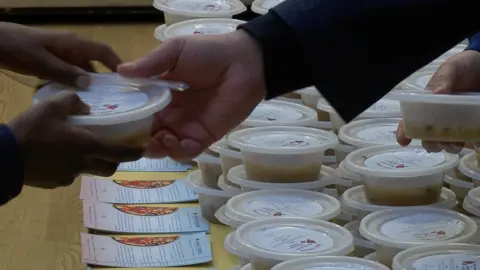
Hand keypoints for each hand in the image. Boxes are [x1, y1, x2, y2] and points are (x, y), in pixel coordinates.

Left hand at [0, 22, 121, 87]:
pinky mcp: (51, 62)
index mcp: (73, 43)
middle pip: (94, 63)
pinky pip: (68, 74)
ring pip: (81, 71)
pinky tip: (74, 99)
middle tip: (114, 98)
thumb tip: (90, 84)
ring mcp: (60, 55)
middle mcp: (70, 48)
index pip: (103, 51)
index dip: (117, 63)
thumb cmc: (18, 48)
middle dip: (104, 79)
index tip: (128, 79)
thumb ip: (65, 72)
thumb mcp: (41, 62)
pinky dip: (73, 85)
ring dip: (87, 85)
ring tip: (97, 103)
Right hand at [9, 92, 143, 188]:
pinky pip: (70, 175)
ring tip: (81, 150)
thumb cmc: (31, 131)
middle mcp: (83, 164)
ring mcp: (69, 176)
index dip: (135, 152)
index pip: (121, 153)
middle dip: (115, 160)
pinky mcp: (56, 183)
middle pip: (109, 167)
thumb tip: (85, 107)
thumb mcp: (50, 106)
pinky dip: (71, 166)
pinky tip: (59, 157)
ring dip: (92, 162)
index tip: (143, 150)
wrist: (5, 158)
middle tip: (114, 150)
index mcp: (87, 146)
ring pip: (89, 171)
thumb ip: (72, 102)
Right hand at [118, 31, 265, 160]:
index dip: (126, 120)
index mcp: (160, 94)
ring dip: (159, 147)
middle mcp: (170, 113)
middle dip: (139, 140)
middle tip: (139, 138)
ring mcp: (186, 127)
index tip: (116, 123)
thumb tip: (120, 71)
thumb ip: (150, 64)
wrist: (245, 63)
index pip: (137, 112)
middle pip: (146, 134)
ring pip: (164, 147)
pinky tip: (182, 141)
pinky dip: (181, 152)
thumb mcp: (176, 51)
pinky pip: (187, 152)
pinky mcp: (205, 137)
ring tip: (164, 137)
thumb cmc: (209, 53)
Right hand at [396, 50, 479, 152]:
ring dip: (448, 147)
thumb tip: (437, 93)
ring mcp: (455, 122)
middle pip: (427, 138)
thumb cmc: (463, 67)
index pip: (409, 121)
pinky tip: (472, 142)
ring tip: (458, 144)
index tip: (404, 141)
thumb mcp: (451, 69)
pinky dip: (469, 144)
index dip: (404, 132)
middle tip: (441, 142)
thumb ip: (443, 79)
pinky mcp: (471, 126)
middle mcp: (438, 117)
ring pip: (446, 143)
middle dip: (431, 144)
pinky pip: (467, 140)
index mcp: (427, 105)